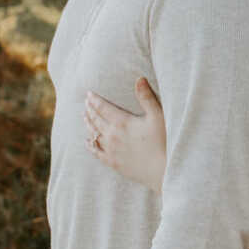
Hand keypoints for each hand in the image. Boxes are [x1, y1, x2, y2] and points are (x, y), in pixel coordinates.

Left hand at [85, 78, 166, 192]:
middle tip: (86, 103)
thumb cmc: (163, 141)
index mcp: (122, 122)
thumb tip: (140, 79)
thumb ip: (147, 97)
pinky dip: (90, 144)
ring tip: (85, 116)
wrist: (162, 169)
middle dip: (89, 109)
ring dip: (88, 124)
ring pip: (94, 134)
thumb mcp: (157, 116)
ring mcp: (111, 150)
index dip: (94, 100)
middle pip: (95, 120)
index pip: (103, 108)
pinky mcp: (113, 162)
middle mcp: (112, 135)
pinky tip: (87, 141)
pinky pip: (96, 152)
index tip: (88, 94)